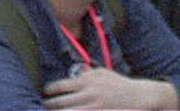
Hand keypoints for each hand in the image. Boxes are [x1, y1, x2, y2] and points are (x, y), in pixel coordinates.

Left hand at [42, 66, 178, 109]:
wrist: (137, 96)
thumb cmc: (118, 84)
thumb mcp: (102, 73)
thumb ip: (87, 74)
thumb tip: (74, 76)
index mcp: (88, 79)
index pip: (62, 85)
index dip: (49, 90)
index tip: (45, 92)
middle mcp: (89, 92)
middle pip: (61, 101)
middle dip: (49, 105)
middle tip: (42, 106)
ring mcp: (93, 105)